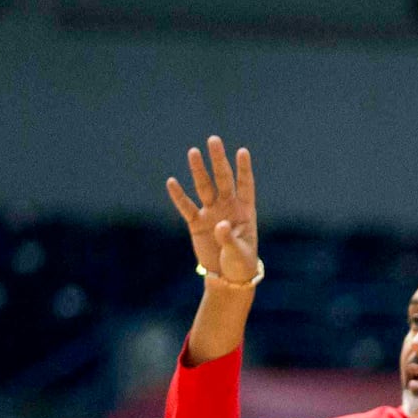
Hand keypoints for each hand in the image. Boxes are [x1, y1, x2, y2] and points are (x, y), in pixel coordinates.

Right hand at [166, 136, 259, 287]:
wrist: (227, 277)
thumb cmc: (240, 263)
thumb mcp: (238, 253)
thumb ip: (229, 238)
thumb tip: (220, 225)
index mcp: (244, 211)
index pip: (244, 185)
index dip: (243, 169)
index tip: (242, 151)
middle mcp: (227, 207)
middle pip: (222, 180)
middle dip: (218, 161)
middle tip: (213, 140)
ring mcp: (211, 213)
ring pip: (204, 187)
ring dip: (198, 170)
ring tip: (193, 152)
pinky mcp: (196, 223)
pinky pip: (186, 207)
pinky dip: (179, 196)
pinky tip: (172, 182)